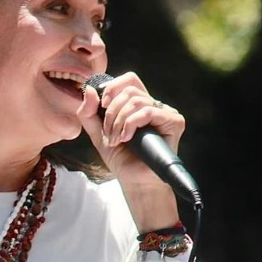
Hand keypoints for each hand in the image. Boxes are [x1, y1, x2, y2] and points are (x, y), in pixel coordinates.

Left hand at [77, 72, 184, 187]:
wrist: (134, 181)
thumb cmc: (121, 159)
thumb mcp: (98, 134)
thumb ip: (89, 113)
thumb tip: (88, 90)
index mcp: (138, 105)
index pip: (128, 80)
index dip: (112, 87)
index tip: (102, 106)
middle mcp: (154, 105)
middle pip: (129, 89)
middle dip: (112, 111)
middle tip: (109, 133)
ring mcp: (165, 112)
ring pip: (136, 100)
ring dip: (119, 121)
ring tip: (117, 140)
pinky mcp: (174, 121)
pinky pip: (147, 111)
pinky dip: (131, 124)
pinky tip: (127, 139)